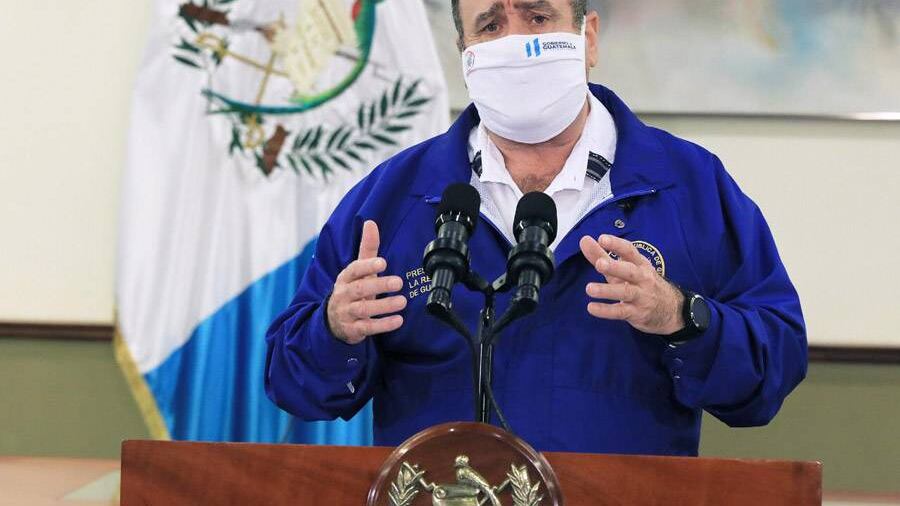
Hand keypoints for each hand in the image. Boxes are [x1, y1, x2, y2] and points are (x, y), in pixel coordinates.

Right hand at [327, 220, 406, 343]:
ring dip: (384, 306)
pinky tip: (398, 320)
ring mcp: (347, 313)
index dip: (367, 265)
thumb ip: (367, 249)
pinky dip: (383, 325)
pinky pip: (368, 328)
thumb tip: (371, 223)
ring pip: (364, 310)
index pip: (354, 270)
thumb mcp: (357, 271)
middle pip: (359, 289)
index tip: (383, 262)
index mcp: (345, 278)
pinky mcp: (353, 330)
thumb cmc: (351, 291)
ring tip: (402, 301)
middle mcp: (344, 295)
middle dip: (379, 285)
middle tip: (399, 282)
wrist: (333, 321)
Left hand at [579, 234, 683, 334]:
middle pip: (629, 271)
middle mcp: (642, 279)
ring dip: (607, 291)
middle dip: (615, 267)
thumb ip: (601, 255)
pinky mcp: (637, 313)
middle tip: (599, 264)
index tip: (602, 238)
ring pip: (625, 292)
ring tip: (589, 288)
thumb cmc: (641, 284)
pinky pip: (621, 312)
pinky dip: (606, 311)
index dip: (616, 244)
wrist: (670, 309)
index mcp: (639, 264)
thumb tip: (584, 240)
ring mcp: (641, 296)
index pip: (629, 251)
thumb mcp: (623, 269)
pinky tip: (591, 308)